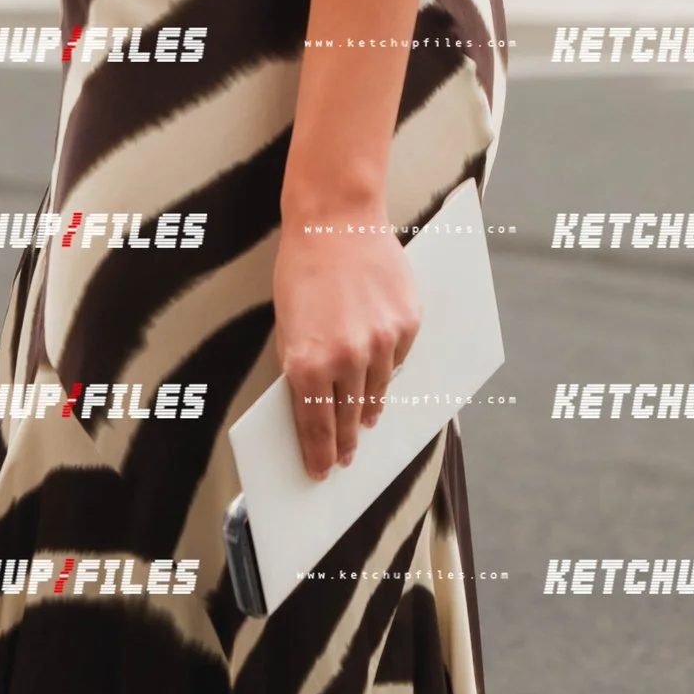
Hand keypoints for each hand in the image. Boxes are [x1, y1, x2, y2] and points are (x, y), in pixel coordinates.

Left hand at [273, 209, 418, 481]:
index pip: (316, 426)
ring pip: (378, 393)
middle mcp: (348, 357)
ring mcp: (382, 342)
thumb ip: (300, 366)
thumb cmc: (302, 269)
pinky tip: (379, 368)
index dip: (318, 454)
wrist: (335, 221)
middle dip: (344, 441)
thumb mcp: (286, 324)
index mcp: (309, 361)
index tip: (321, 472)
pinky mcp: (407, 324)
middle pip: (348, 417)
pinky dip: (387, 368)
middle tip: (345, 458)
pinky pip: (397, 361)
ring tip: (364, 420)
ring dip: (368, 409)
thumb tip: (311, 404)